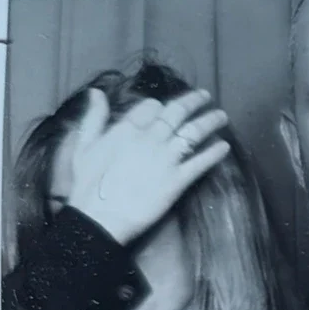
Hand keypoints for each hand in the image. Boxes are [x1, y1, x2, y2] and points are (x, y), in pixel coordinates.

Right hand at [61, 88, 232, 243]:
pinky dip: (215, 152)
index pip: (152, 107)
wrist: (99, 218)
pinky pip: (201, 162)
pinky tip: (225, 146)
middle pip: (177, 113)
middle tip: (206, 96)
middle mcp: (150, 138)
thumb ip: (93, 118)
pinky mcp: (178, 179)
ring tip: (222, 116)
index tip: (166, 106)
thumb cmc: (87, 184)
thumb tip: (96, 92)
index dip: (161, 105)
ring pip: (194, 133)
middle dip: (194, 102)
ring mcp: (167, 158)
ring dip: (210, 121)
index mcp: (127, 129)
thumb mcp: (84, 146)